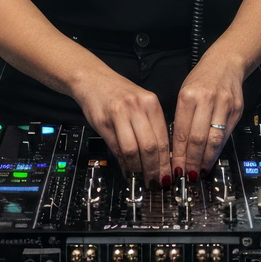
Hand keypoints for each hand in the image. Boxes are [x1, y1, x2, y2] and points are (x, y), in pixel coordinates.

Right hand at [73, 67, 171, 185]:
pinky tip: (127, 170)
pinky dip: (123, 164)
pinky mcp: (103, 121)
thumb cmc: (119, 93)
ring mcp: (119, 114)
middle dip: (154, 170)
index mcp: (151, 102)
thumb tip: (161, 157)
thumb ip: (151, 125)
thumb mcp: (141, 103)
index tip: (167, 176)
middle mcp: (136, 107)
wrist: (92, 79)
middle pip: (150, 146)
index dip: (166, 162)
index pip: (163, 138)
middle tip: (155, 182)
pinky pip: (116, 148)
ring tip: (140, 179)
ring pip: (133, 150)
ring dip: (137, 170)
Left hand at [170, 52, 244, 177]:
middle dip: (191, 161)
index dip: (178, 154)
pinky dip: (218, 150)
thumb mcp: (184, 92)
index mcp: (188, 96)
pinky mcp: (236, 110)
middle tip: (186, 175)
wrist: (226, 63)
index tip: (175, 168)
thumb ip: (182, 118)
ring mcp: (224, 105)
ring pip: (214, 139)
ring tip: (199, 171)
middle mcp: (207, 100)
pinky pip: (226, 135)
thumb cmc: (201, 79)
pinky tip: (212, 159)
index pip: (181, 131)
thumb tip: (176, 148)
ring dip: (206, 159)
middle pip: (198, 138)